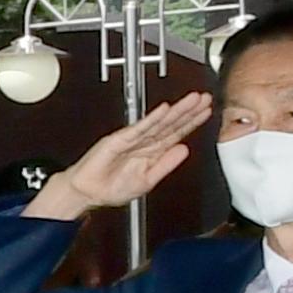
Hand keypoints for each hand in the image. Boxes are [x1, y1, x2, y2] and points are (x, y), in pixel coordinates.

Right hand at [43, 92, 211, 214]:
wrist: (85, 193)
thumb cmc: (109, 188)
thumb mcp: (147, 181)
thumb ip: (166, 165)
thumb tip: (183, 150)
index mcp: (151, 153)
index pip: (176, 134)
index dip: (192, 123)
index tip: (206, 112)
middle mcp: (143, 143)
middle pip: (171, 124)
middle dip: (189, 111)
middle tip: (204, 98)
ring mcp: (131, 139)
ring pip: (159, 123)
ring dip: (176, 111)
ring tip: (192, 100)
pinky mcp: (118, 140)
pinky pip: (138, 128)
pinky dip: (151, 119)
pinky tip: (164, 110)